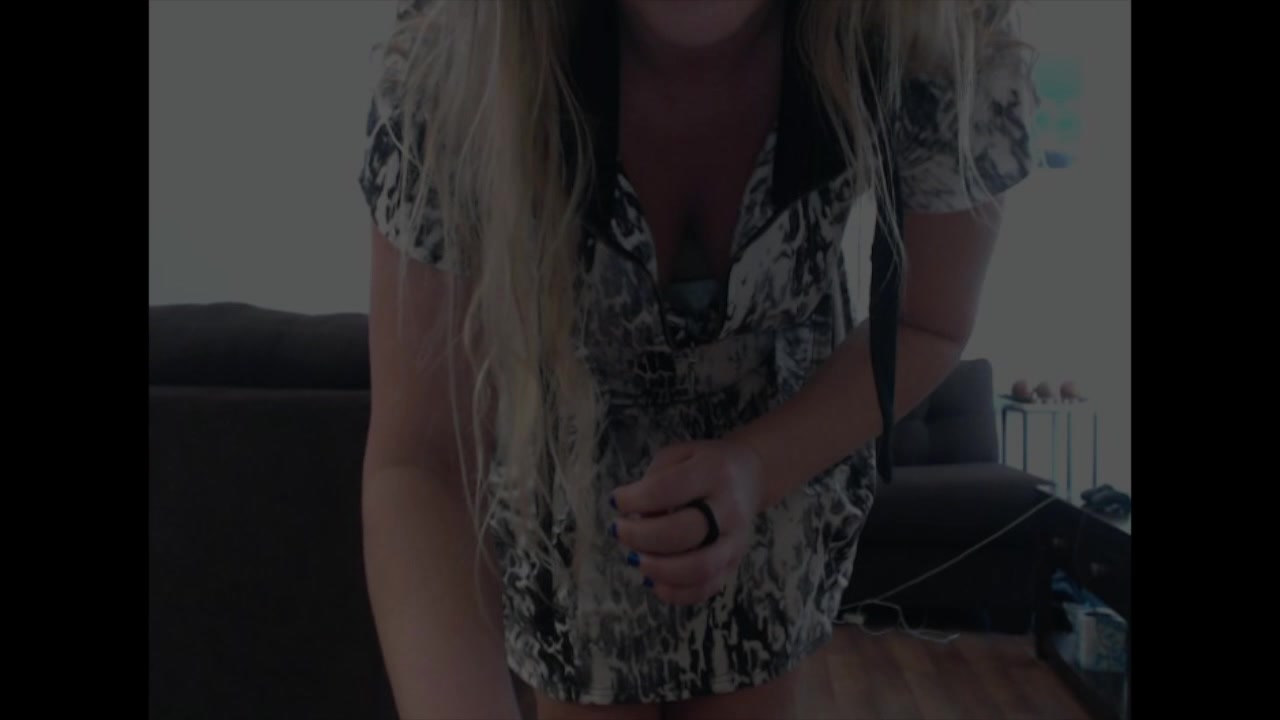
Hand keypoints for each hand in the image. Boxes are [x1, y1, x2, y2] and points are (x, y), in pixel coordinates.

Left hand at [609, 438, 764, 605]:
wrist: (750, 475)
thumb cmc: (702, 464)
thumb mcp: (677, 456)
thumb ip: (654, 481)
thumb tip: (636, 520)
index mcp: (713, 472)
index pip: (667, 490)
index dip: (634, 500)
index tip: (616, 501)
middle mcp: (730, 507)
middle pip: (683, 532)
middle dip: (641, 536)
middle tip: (619, 531)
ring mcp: (736, 539)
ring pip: (699, 567)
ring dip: (658, 569)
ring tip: (635, 559)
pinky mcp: (735, 563)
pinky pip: (706, 588)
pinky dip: (676, 592)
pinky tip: (653, 580)